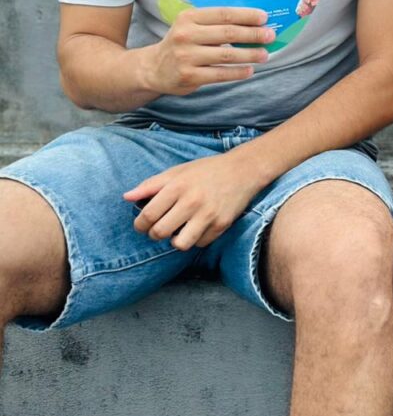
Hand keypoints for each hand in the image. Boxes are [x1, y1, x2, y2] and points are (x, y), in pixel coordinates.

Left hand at [125, 153, 259, 249]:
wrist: (242, 170)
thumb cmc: (206, 170)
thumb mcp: (177, 171)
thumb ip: (150, 185)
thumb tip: (126, 197)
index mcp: (177, 186)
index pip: (148, 215)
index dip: (139, 224)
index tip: (141, 225)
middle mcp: (192, 201)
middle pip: (160, 232)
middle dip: (154, 234)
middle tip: (158, 229)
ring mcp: (208, 215)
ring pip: (180, 244)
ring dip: (174, 241)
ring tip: (177, 232)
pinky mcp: (222, 225)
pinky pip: (200, 243)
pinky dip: (195, 239)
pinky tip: (197, 227)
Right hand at [141, 6, 274, 95]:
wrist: (154, 68)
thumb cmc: (182, 43)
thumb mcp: (191, 26)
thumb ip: (215, 23)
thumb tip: (252, 22)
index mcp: (188, 17)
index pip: (223, 13)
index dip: (246, 15)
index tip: (264, 17)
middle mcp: (186, 35)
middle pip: (228, 33)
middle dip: (253, 34)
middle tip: (271, 36)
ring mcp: (187, 56)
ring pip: (227, 55)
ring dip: (250, 55)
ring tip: (265, 55)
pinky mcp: (189, 76)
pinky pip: (220, 74)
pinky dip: (237, 72)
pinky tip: (250, 70)